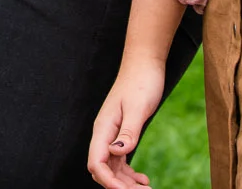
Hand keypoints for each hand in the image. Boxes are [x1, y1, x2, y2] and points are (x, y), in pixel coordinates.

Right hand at [87, 56, 166, 187]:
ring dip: (125, 182)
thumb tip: (118, 152)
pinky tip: (142, 179)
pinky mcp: (121, 133)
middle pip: (103, 170)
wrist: (144, 64)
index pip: (97, 162)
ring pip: (112, 168)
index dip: (108, 181)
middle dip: (119, 186)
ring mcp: (112, 134)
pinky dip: (129, 174)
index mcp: (103, 128)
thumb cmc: (141, 82)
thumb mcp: (138, 108)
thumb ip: (128, 131)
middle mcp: (104, 134)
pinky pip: (120, 161)